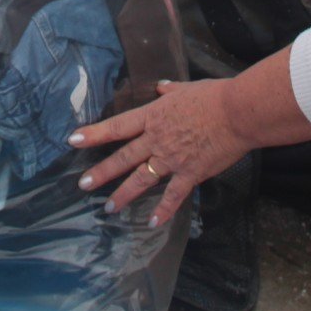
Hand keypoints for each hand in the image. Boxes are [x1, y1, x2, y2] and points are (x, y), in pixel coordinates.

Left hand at [70, 79, 253, 228]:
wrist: (237, 113)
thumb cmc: (214, 97)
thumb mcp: (186, 88)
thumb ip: (170, 91)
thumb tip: (161, 87)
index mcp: (153, 117)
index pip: (117, 127)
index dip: (93, 134)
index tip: (73, 140)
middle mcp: (157, 140)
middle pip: (123, 157)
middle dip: (101, 172)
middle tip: (82, 184)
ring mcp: (172, 159)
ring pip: (141, 180)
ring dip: (123, 195)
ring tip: (108, 207)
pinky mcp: (190, 174)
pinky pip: (173, 196)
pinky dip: (163, 211)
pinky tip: (152, 223)